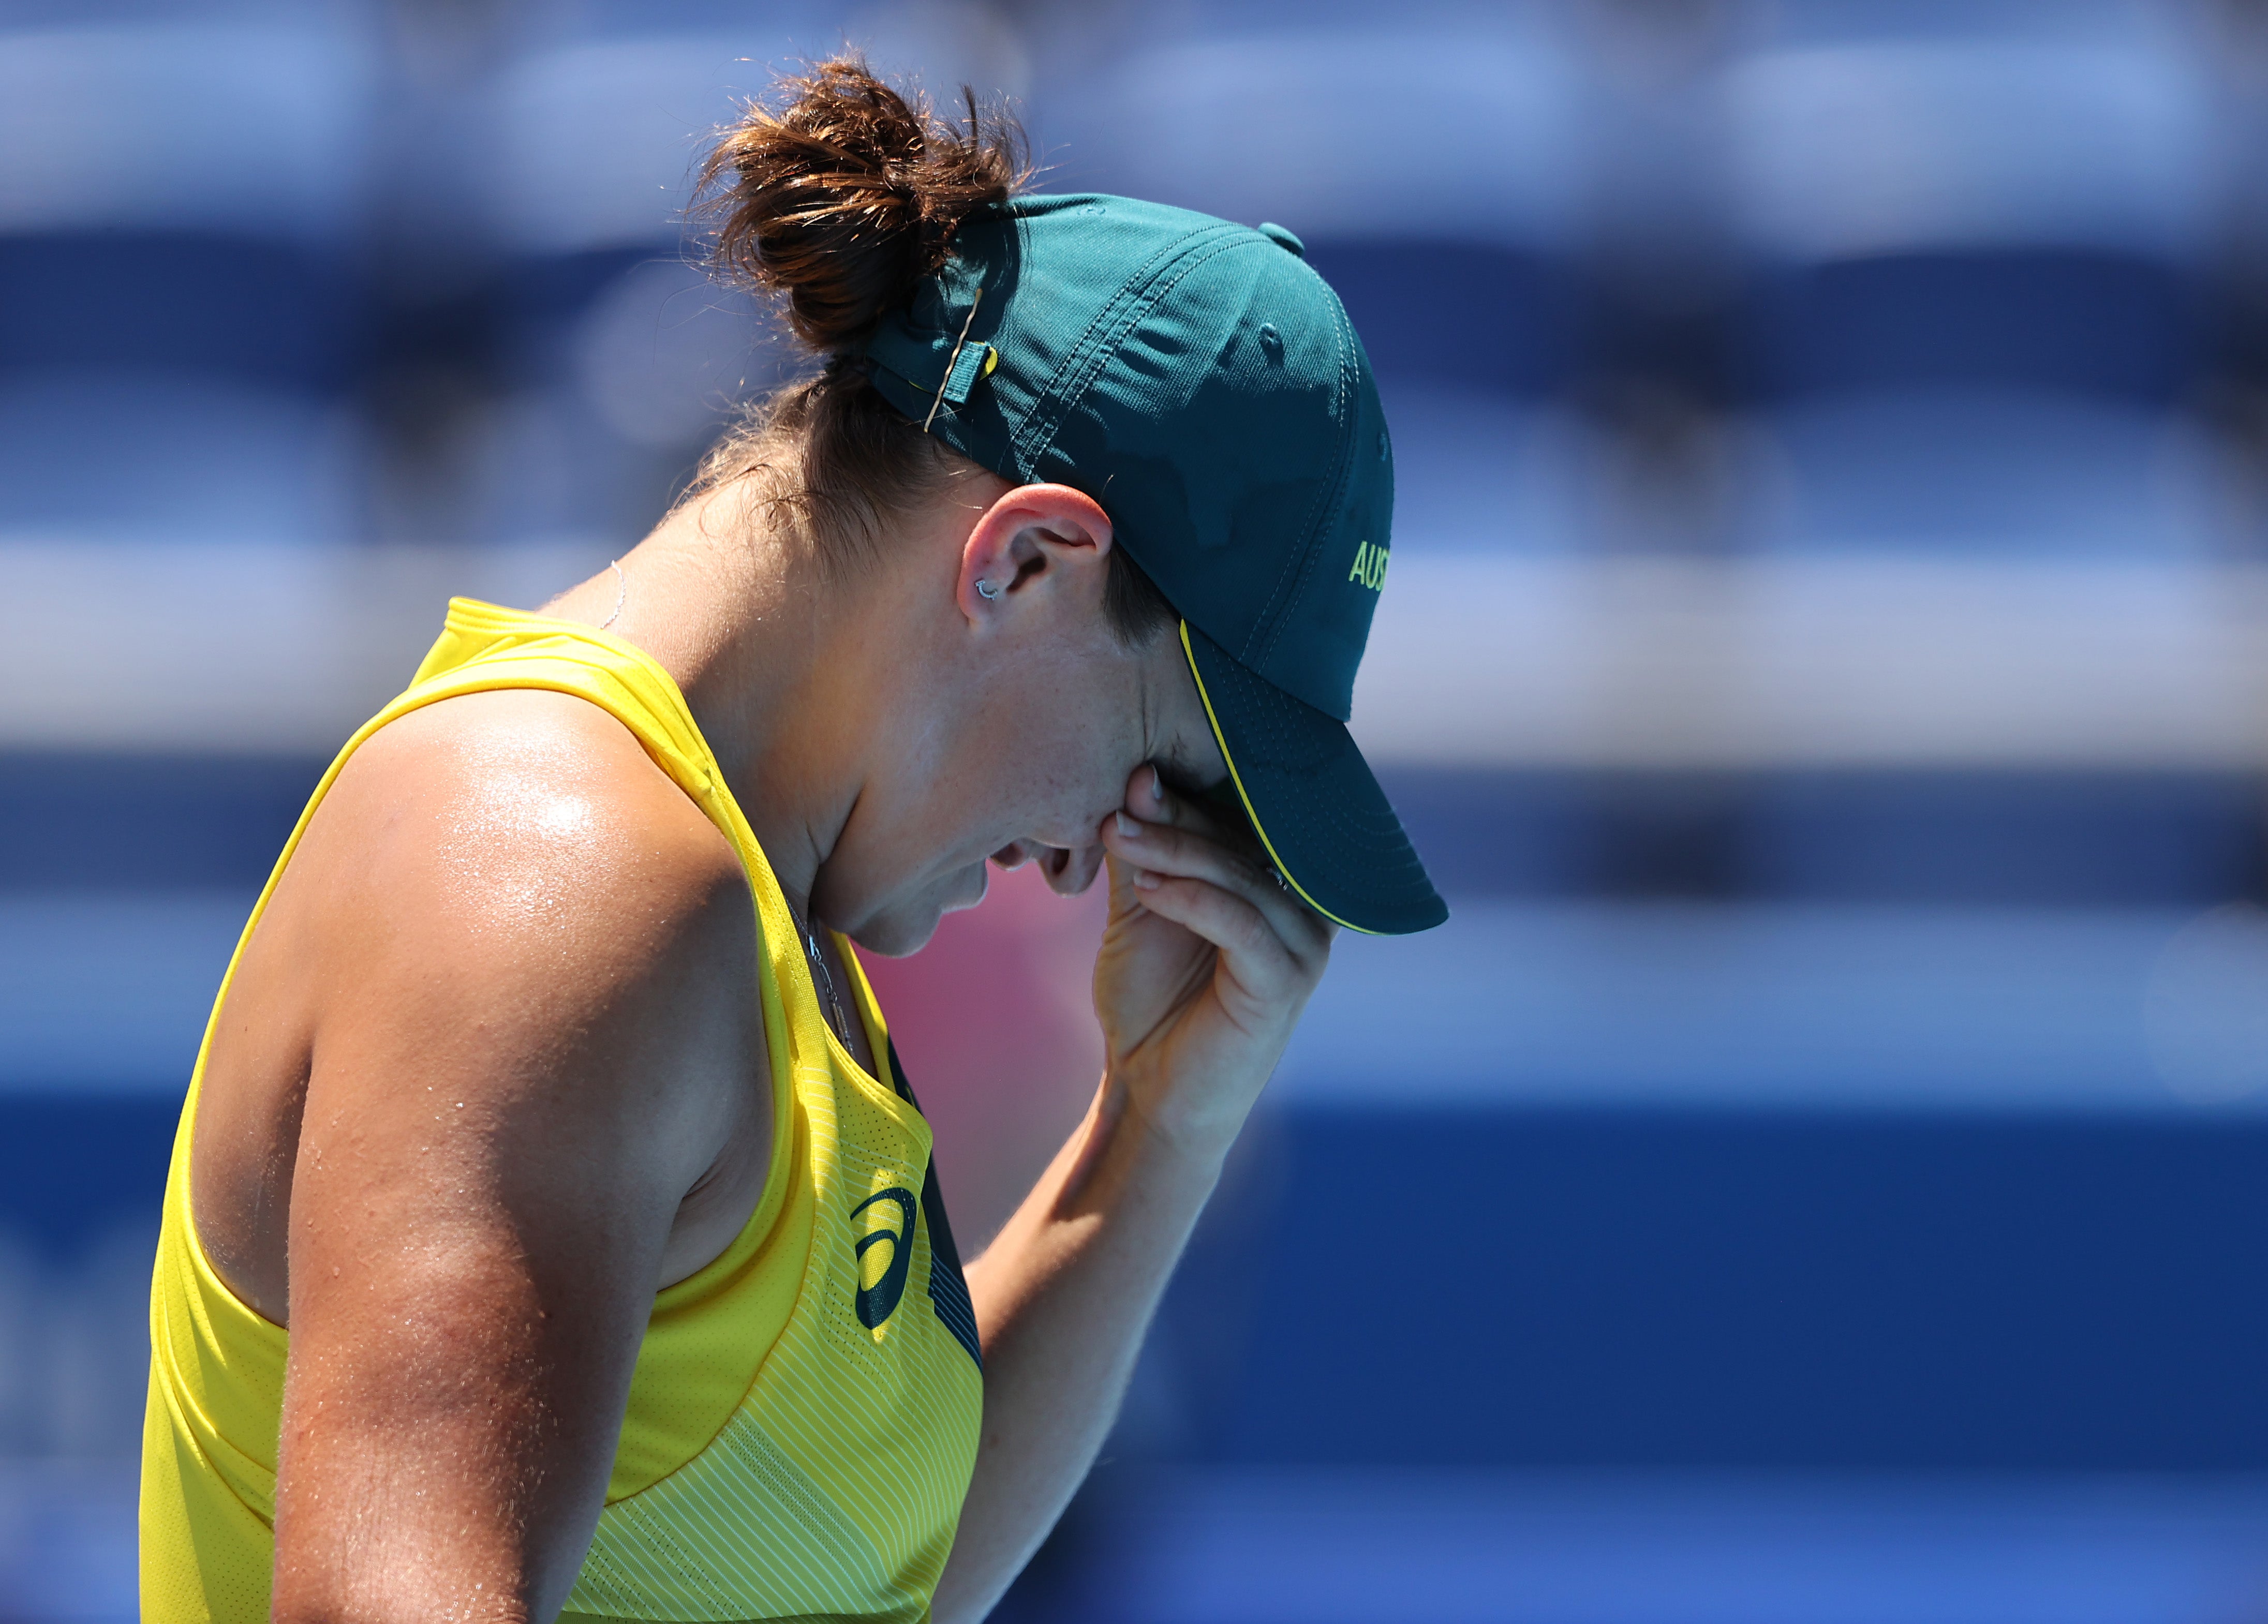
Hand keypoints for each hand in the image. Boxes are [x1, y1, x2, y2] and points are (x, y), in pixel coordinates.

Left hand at [1093, 765, 1334, 1158]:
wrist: (1149, 1092)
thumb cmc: (1150, 1003)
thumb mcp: (1142, 912)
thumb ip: (1146, 854)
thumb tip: (1140, 777)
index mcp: (1276, 889)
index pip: (1241, 825)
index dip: (1188, 798)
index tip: (1134, 775)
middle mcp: (1302, 912)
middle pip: (1243, 843)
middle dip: (1176, 819)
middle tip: (1119, 805)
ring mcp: (1302, 948)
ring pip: (1240, 877)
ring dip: (1176, 852)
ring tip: (1118, 836)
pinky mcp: (1285, 983)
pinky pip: (1242, 923)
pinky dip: (1193, 899)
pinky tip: (1147, 889)